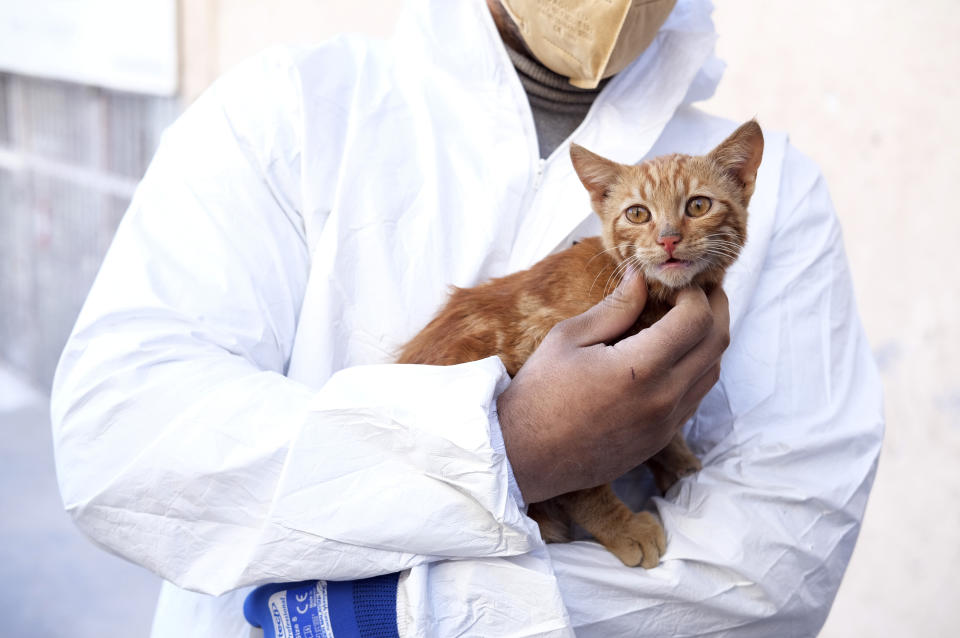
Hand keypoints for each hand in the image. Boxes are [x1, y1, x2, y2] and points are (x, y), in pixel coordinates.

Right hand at [497, 269, 729, 503]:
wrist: (523, 456)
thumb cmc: (539, 392)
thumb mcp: (568, 338)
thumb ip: (614, 307)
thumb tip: (640, 278)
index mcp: (639, 369)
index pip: (696, 320)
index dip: (696, 294)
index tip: (679, 282)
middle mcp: (662, 399)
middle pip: (717, 345)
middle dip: (716, 309)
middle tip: (703, 291)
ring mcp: (665, 425)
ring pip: (712, 374)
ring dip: (709, 341)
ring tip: (690, 320)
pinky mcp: (659, 441)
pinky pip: (694, 399)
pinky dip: (696, 370)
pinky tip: (674, 356)